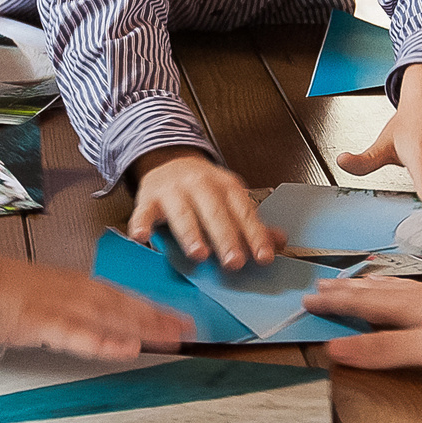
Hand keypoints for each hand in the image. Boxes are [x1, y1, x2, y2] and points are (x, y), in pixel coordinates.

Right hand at [0, 256, 194, 356]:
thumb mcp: (38, 297)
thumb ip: (64, 310)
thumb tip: (87, 324)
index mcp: (71, 285)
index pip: (118, 296)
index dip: (148, 308)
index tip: (175, 318)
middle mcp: (72, 291)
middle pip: (123, 304)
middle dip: (157, 317)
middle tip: (189, 329)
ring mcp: (59, 304)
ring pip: (110, 316)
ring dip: (143, 327)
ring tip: (173, 337)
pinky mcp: (42, 321)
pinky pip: (79, 334)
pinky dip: (104, 342)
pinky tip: (127, 349)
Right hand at [127, 152, 280, 269]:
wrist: (170, 160)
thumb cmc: (204, 188)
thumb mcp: (230, 198)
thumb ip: (251, 222)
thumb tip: (280, 241)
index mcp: (226, 187)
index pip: (244, 211)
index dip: (255, 235)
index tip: (264, 257)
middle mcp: (201, 186)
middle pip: (215, 212)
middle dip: (226, 237)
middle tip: (234, 262)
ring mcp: (174, 191)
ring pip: (183, 212)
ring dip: (191, 233)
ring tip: (199, 254)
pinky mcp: (149, 198)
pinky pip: (144, 212)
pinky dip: (141, 223)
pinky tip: (142, 237)